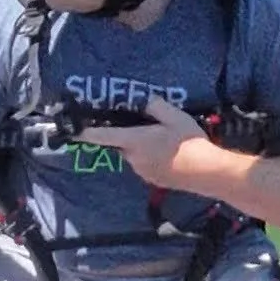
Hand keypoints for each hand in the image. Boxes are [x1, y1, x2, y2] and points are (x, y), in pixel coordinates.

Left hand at [79, 97, 207, 186]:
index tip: (72, 130)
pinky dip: (150, 156)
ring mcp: (142, 171)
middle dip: (126, 133)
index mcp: (133, 141)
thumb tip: (144, 101)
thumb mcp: (173, 116)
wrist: (207, 173)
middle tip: (143, 123)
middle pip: (120, 143)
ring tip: (163, 138)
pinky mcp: (153, 179)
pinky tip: (169, 152)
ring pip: (133, 154)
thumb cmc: (188, 142)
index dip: (85, 132)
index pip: (102, 136)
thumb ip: (154, 106)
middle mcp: (132, 158)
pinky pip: (144, 163)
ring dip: (140, 145)